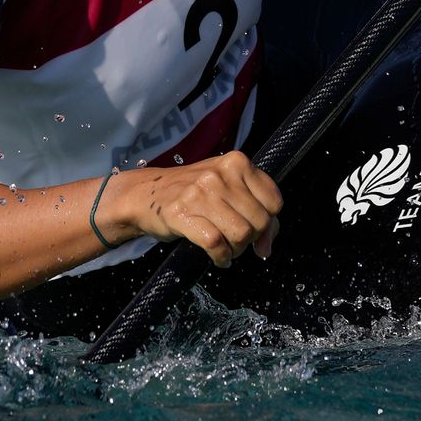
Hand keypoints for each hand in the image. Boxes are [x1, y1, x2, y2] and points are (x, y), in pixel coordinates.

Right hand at [108, 150, 282, 266]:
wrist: (146, 195)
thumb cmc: (193, 194)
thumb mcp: (227, 189)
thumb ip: (254, 209)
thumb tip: (267, 246)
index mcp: (236, 162)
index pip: (274, 201)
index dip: (270, 223)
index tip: (258, 232)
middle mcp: (220, 174)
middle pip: (260, 221)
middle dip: (252, 239)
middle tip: (236, 241)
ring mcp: (200, 193)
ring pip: (241, 234)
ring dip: (236, 250)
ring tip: (226, 248)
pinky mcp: (182, 214)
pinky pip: (216, 244)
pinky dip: (221, 257)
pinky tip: (218, 257)